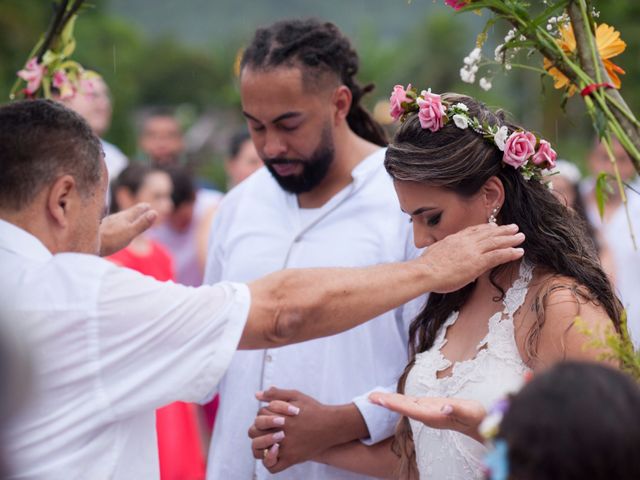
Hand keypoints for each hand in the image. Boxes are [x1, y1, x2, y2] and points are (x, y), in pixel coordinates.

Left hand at [99, 203, 156, 256]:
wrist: (85, 244)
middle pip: (128, 213)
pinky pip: (111, 223)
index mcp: (124, 218)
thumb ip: (142, 224)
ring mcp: (107, 223)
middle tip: (142, 207)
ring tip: (128, 216)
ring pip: (118, 217)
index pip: (136, 210)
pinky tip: (112, 227)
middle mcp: (115, 218)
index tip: (148, 205)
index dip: (143, 208)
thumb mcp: (129, 233)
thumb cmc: (109, 240)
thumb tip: (155, 212)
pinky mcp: (99, 230)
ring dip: (125, 216)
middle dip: (135, 211)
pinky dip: (116, 223)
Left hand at [248, 387, 367, 472]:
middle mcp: (282, 434)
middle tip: (268, 428)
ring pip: (260, 451)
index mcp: (280, 417)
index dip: (264, 414)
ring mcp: (286, 448)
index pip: (260, 416)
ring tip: (268, 440)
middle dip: (258, 429)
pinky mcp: (292, 459)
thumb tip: (256, 395)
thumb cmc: (313, 409)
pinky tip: (274, 452)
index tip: (273, 415)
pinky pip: (273, 467)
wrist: (332, 425)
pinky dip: (269, 461)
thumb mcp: (295, 396)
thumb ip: (276, 395)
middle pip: (255, 432)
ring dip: (260, 445)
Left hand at [369, 392, 485, 442]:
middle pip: (404, 408)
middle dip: (386, 403)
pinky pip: (411, 404)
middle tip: (369, 397)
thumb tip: (444, 406)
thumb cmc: (477, 418)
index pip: (410, 409)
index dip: (394, 404)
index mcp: (434, 416)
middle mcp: (428, 416)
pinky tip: (390, 399)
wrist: (481, 425)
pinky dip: (399, 400)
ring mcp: (428, 413)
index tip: (379, 400)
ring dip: (390, 401)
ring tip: (374, 397)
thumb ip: (457, 409)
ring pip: (406, 406)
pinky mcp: (431, 409)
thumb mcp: (470, 412)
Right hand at [420, 223, 524, 292]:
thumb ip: (444, 252)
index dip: (486, 228)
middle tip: (513, 227)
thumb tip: (446, 257)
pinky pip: (498, 255)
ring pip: (496, 242)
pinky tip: (519, 252)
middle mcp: (466, 242)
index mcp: (455, 239)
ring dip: (510, 239)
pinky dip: (510, 252)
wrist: (425, 272)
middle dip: (502, 230)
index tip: (494, 226)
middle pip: (488, 233)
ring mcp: (473, 251)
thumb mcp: (434, 253)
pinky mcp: (478, 262)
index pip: (473, 230)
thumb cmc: (426, 267)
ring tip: (521, 237)